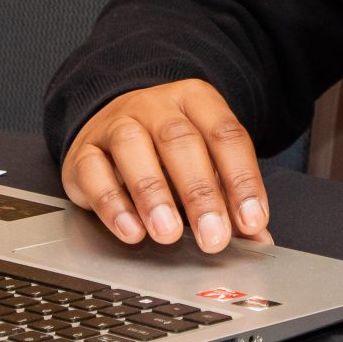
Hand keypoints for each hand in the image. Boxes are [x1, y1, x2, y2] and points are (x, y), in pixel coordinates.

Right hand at [60, 79, 271, 253]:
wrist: (111, 121)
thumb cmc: (167, 150)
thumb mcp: (204, 162)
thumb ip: (230, 198)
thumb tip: (259, 240)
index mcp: (196, 101)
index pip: (225, 135)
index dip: (242, 179)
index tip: (252, 222)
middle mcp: (156, 106)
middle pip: (180, 141)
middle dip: (200, 194)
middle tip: (213, 237)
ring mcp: (116, 123)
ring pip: (132, 147)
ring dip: (153, 194)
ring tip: (168, 234)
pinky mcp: (83, 150)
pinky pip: (93, 171)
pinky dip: (112, 204)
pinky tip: (131, 231)